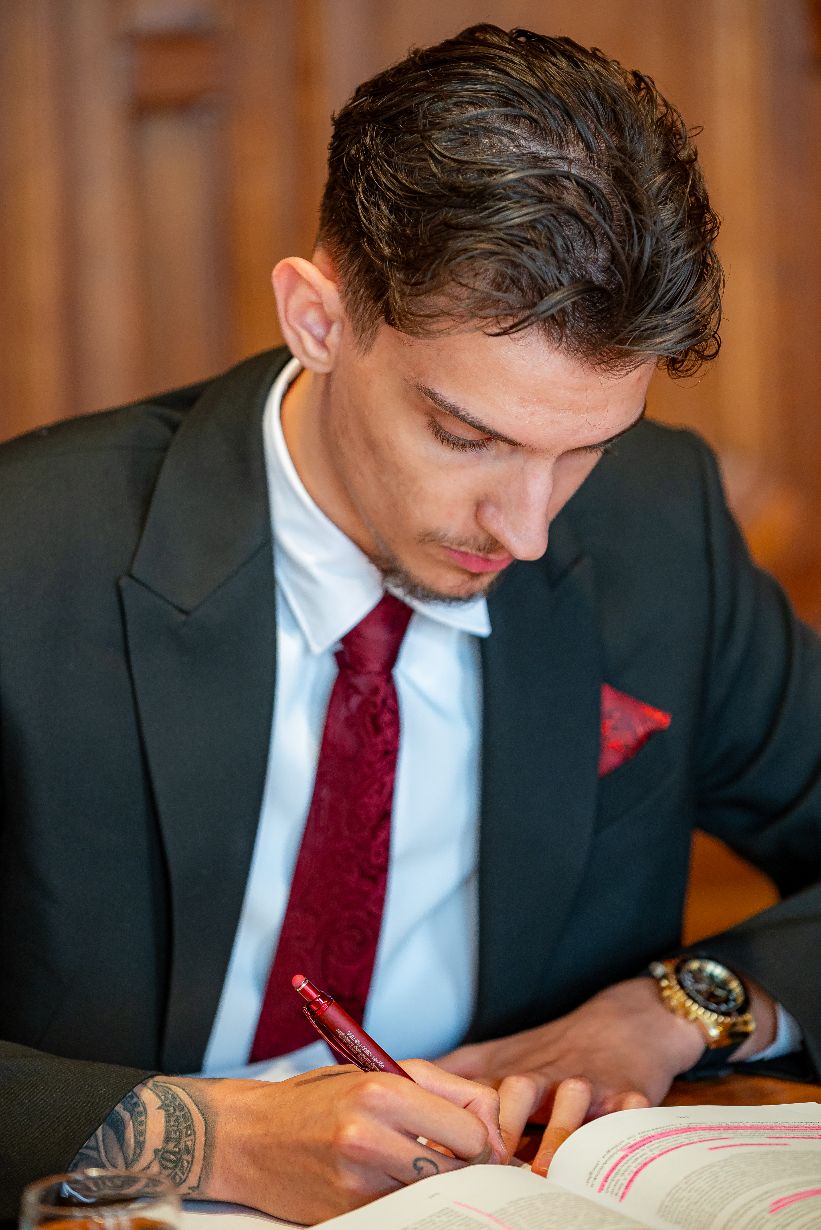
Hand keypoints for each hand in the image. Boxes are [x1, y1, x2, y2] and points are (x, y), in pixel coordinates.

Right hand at [74, 1063, 506, 1224]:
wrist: (250, 1137)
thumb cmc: (320, 1098)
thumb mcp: (378, 1072)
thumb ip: (442, 1088)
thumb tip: (494, 1122)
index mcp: (381, 1091)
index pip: (468, 1130)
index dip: (483, 1139)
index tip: (482, 1141)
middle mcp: (369, 1137)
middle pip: (455, 1168)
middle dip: (466, 1167)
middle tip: (463, 1161)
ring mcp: (356, 1182)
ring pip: (431, 1194)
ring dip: (436, 1185)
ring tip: (422, 1167)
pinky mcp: (346, 1212)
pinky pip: (399, 1211)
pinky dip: (405, 1200)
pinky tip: (392, 1183)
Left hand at [438, 977, 707, 1174]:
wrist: (628, 1020)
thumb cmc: (556, 1048)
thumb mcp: (502, 1053)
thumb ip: (456, 1072)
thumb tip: (400, 1083)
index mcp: (515, 1071)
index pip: (481, 1094)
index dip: (462, 1121)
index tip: (443, 1152)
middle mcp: (547, 1075)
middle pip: (520, 1091)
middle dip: (505, 1127)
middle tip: (493, 1166)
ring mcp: (588, 1083)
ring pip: (570, 1099)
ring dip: (557, 1135)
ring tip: (545, 1174)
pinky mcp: (628, 1093)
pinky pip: (626, 1113)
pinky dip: (620, 1131)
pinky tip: (607, 1157)